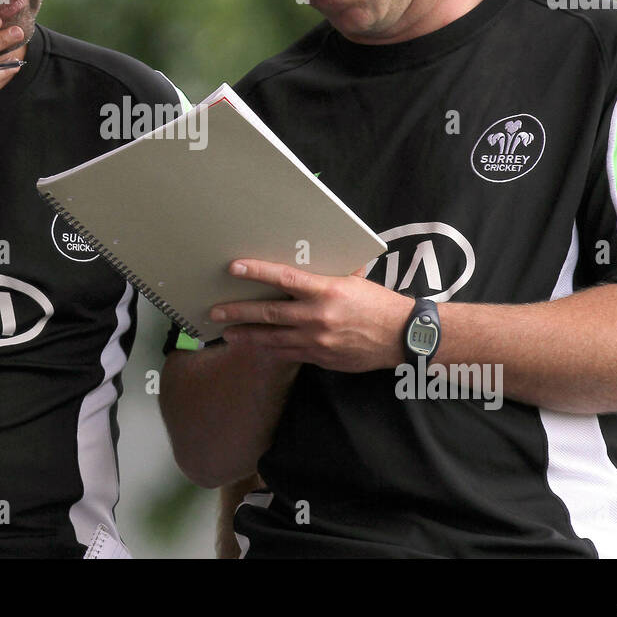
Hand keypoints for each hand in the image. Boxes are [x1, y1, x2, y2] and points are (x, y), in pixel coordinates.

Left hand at [210, 259, 414, 372]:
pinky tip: (254, 346)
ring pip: (272, 339)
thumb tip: (305, 259)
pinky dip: (268, 349)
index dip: (257, 272)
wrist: (401, 337)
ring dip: (246, 335)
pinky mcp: (320, 358)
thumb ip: (326, 273)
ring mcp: (317, 340)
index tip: (235, 267)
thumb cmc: (377, 303)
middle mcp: (318, 316)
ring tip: (227, 332)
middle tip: (215, 310)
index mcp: (327, 290)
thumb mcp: (353, 280)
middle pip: (269, 313)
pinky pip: (287, 353)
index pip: (284, 279)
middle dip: (238, 312)